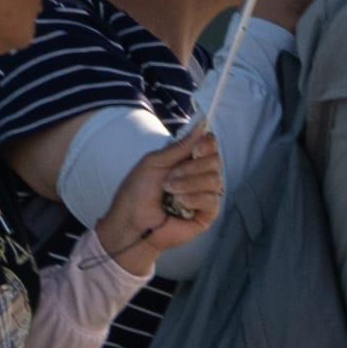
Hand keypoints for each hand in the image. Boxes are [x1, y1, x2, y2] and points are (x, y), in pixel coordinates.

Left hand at [96, 135, 223, 268]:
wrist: (131, 223)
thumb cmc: (137, 193)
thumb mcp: (154, 162)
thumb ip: (180, 145)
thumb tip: (202, 124)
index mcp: (187, 161)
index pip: (210, 145)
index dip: (207, 144)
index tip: (195, 149)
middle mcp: (199, 175)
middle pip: (215, 160)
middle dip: (191, 168)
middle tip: (169, 177)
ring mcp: (205, 194)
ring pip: (214, 179)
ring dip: (188, 184)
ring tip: (169, 192)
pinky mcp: (207, 214)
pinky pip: (212, 199)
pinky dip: (194, 199)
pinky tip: (180, 205)